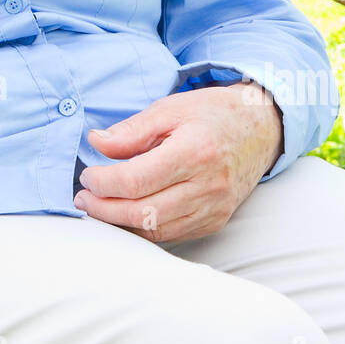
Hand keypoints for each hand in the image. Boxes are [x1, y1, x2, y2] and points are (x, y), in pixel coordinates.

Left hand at [73, 81, 283, 244]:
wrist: (261, 129)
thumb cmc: (212, 114)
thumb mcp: (170, 108)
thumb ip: (131, 130)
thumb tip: (96, 144)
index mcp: (195, 151)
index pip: (136, 180)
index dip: (103, 182)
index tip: (87, 175)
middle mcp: (208, 185)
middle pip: (144, 212)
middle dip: (105, 209)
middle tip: (83, 197)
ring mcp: (214, 208)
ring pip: (156, 229)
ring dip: (120, 223)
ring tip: (98, 207)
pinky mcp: (216, 221)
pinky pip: (172, 234)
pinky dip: (143, 228)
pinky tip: (125, 215)